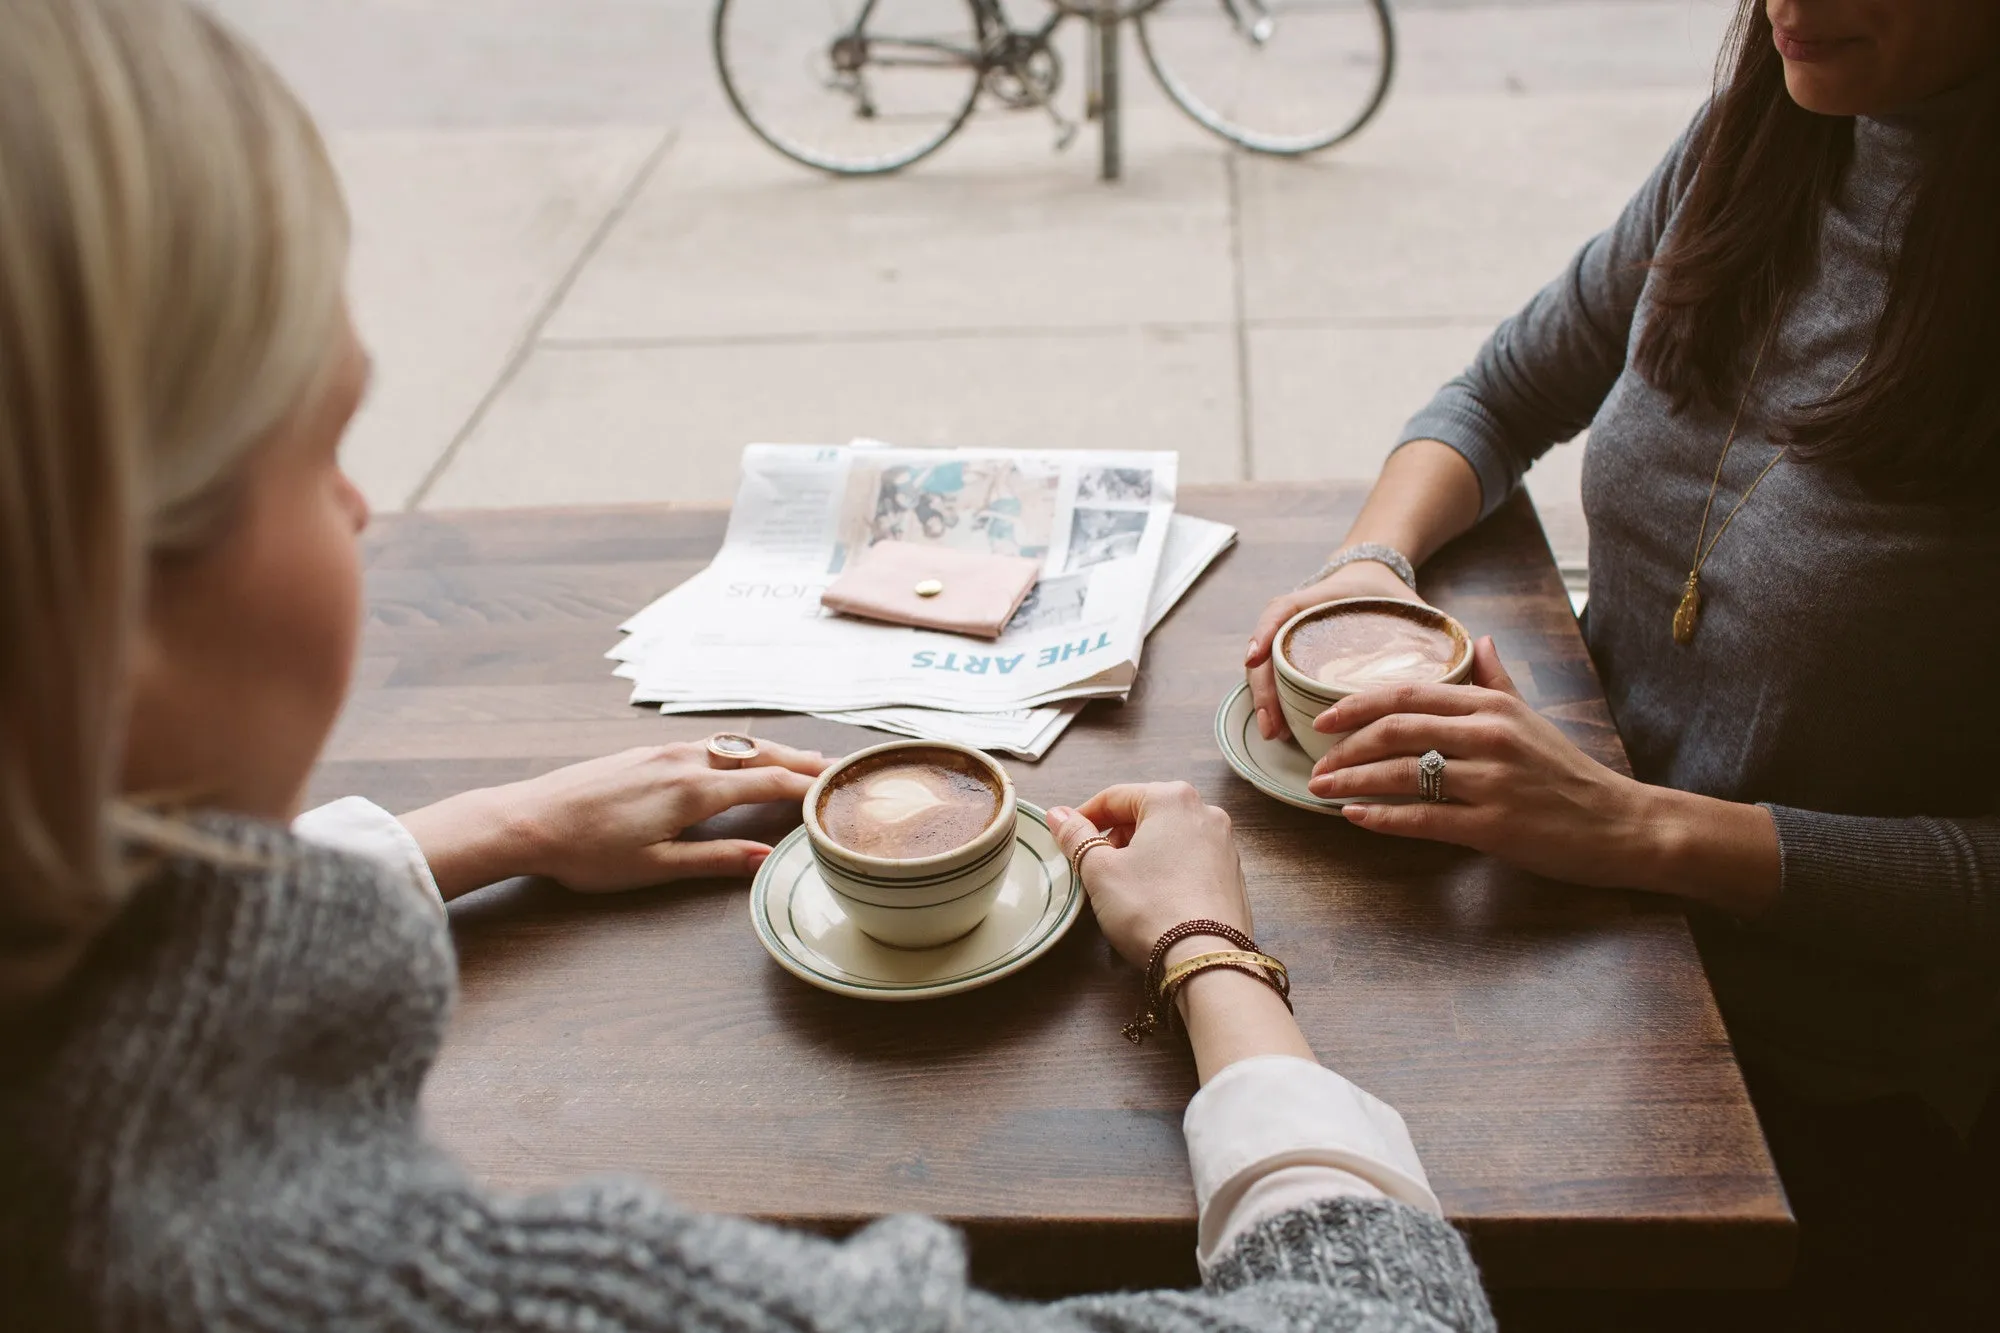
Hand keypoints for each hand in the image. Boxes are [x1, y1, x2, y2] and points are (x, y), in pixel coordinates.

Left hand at [398, 740, 827, 899]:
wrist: (528, 820)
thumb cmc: (588, 853)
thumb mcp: (656, 867)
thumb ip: (714, 860)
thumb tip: (764, 858)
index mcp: (694, 791)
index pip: (766, 784)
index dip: (806, 788)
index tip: (838, 791)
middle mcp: (685, 760)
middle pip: (756, 755)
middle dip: (797, 762)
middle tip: (833, 767)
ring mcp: (663, 751)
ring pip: (732, 745)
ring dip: (770, 752)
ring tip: (797, 760)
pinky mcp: (644, 752)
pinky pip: (707, 743)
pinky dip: (738, 749)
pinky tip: (738, 757)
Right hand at [1046, 782, 1250, 967]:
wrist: (1205, 959)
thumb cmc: (1149, 908)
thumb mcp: (1100, 870)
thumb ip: (1076, 836)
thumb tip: (1058, 814)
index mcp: (1172, 798)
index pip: (1115, 796)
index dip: (1084, 817)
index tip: (1066, 838)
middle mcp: (1205, 812)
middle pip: (1145, 814)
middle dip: (1115, 837)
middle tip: (1094, 867)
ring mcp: (1224, 844)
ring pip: (1168, 837)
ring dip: (1140, 853)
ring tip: (1122, 886)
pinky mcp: (1232, 874)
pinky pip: (1189, 860)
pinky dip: (1166, 869)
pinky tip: (1153, 898)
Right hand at [1244, 560, 1424, 741]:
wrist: (1372, 578)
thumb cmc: (1389, 596)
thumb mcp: (1407, 603)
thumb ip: (1433, 622)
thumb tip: (1477, 648)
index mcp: (1320, 600)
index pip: (1281, 610)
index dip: (1266, 633)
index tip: (1257, 659)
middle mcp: (1296, 620)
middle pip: (1267, 651)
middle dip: (1264, 689)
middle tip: (1273, 725)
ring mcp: (1290, 640)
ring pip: (1266, 671)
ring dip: (1265, 703)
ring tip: (1275, 734)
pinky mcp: (1293, 659)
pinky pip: (1275, 680)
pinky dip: (1273, 703)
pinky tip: (1280, 731)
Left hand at [1304, 637, 1662, 886]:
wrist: (1621, 825)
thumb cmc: (1568, 773)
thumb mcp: (1531, 718)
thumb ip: (1497, 681)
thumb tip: (1478, 641)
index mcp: (1492, 705)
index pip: (1409, 693)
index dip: (1358, 703)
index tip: (1324, 717)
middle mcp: (1489, 736)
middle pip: (1397, 728)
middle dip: (1346, 745)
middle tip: (1316, 762)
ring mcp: (1492, 780)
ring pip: (1403, 773)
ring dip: (1354, 781)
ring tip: (1324, 790)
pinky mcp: (1494, 825)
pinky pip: (1424, 818)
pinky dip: (1384, 817)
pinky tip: (1357, 817)